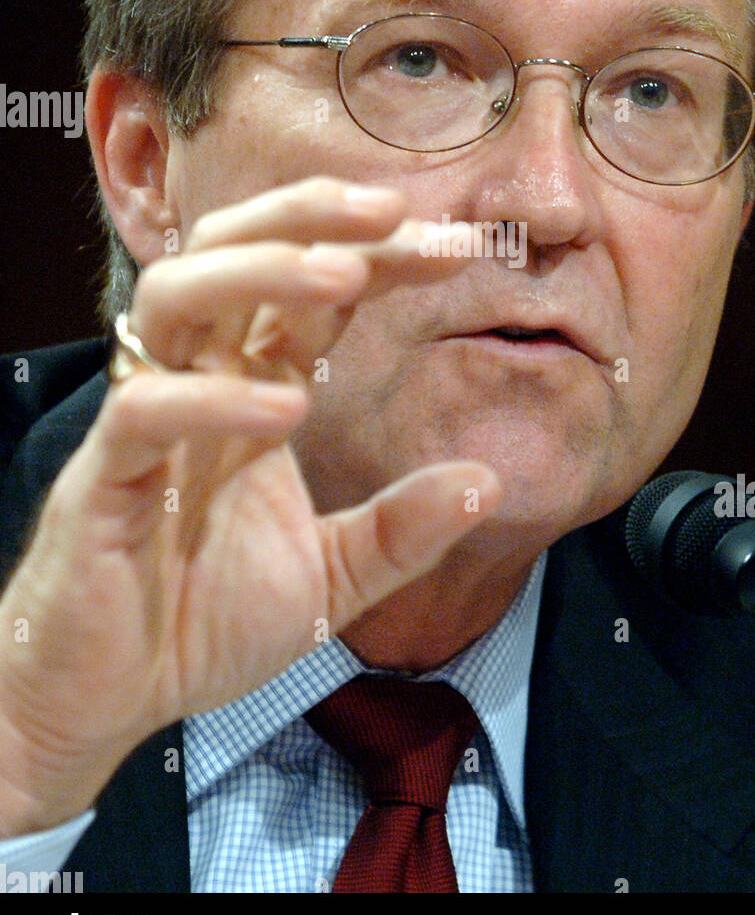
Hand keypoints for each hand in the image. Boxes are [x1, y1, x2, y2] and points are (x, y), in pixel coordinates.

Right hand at [0, 177, 499, 833]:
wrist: (108, 703)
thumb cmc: (201, 624)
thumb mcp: (330, 580)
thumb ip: (401, 531)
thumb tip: (489, 483)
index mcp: (252, 390)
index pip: (312, 292)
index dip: (379, 257)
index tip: (457, 247)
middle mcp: (199, 383)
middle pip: (232, 251)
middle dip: (308, 215)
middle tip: (392, 210)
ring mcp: (148, 421)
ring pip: (177, 297)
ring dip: (259, 271)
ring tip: (343, 274)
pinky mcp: (105, 477)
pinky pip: (145, 409)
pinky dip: (213, 400)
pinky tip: (284, 408)